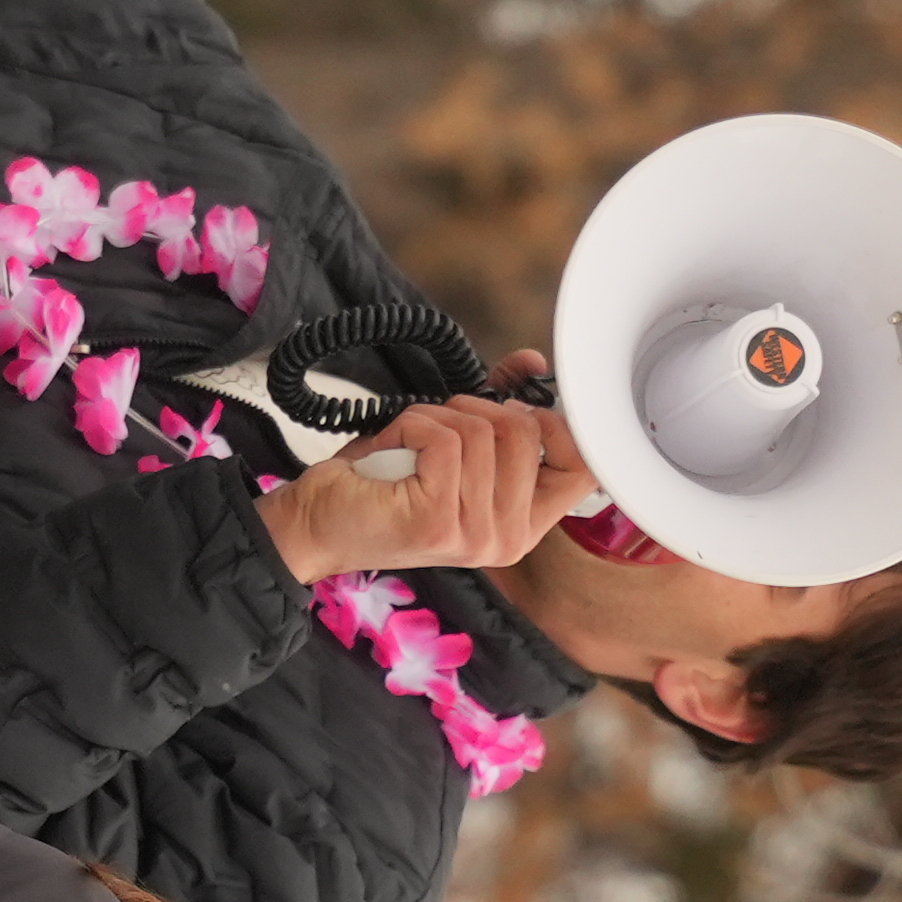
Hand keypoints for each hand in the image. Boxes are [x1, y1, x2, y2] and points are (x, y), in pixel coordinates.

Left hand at [261, 395, 580, 582]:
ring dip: (434, 418)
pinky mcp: (440, 521)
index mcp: (523, 524)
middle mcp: (510, 538)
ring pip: (484, 431)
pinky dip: (411, 427)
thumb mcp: (452, 443)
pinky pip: (445, 439)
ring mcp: (477, 534)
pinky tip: (393, 452)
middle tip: (436, 429)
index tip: (520, 408)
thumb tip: (533, 363)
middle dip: (476, 409)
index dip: (560, 424)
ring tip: (407, 446)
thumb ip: (498, 408)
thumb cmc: (382, 485)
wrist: (316, 525)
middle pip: (528, 432)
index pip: (585, 469)